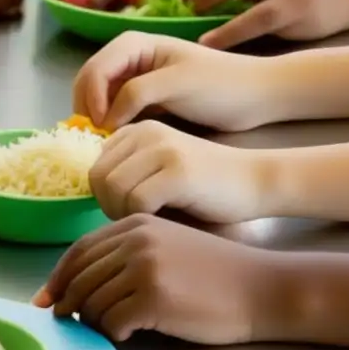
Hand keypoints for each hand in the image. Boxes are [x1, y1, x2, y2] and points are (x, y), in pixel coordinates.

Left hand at [31, 214, 278, 343]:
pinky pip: (112, 322)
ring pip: (92, 302)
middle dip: (69, 304)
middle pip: (80, 277)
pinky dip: (113, 334)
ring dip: (95, 323)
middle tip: (69, 323)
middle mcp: (135, 241)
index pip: (79, 250)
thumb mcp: (165, 247)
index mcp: (134, 225)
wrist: (259, 288)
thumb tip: (74, 286)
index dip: (58, 277)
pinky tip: (130, 335)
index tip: (47, 298)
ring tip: (112, 329)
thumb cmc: (213, 274)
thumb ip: (124, 256)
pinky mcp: (154, 297)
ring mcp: (144, 267)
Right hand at [72, 31, 276, 132]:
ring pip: (97, 98)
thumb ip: (137, 93)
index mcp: (134, 44)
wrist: (253, 97)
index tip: (102, 128)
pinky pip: (112, 111)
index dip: (92, 98)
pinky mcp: (142, 99)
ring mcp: (133, 79)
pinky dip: (108, 125)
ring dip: (95, 119)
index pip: (95, 69)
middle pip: (88, 81)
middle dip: (86, 108)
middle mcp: (128, 58)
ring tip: (106, 143)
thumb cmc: (220, 85)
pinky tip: (118, 142)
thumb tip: (105, 119)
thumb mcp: (177, 83)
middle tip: (97, 139)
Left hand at [90, 122, 265, 223]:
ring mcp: (162, 150)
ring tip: (145, 219)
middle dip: (108, 206)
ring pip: (112, 188)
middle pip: (98, 177)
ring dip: (122, 213)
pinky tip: (162, 219)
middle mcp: (146, 133)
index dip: (104, 195)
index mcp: (138, 130)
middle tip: (132, 218)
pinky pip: (137, 201)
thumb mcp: (161, 167)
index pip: (95, 166)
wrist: (254, 180)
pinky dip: (143, 218)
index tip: (126, 208)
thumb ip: (130, 171)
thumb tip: (95, 192)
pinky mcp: (177, 171)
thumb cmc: (206, 182)